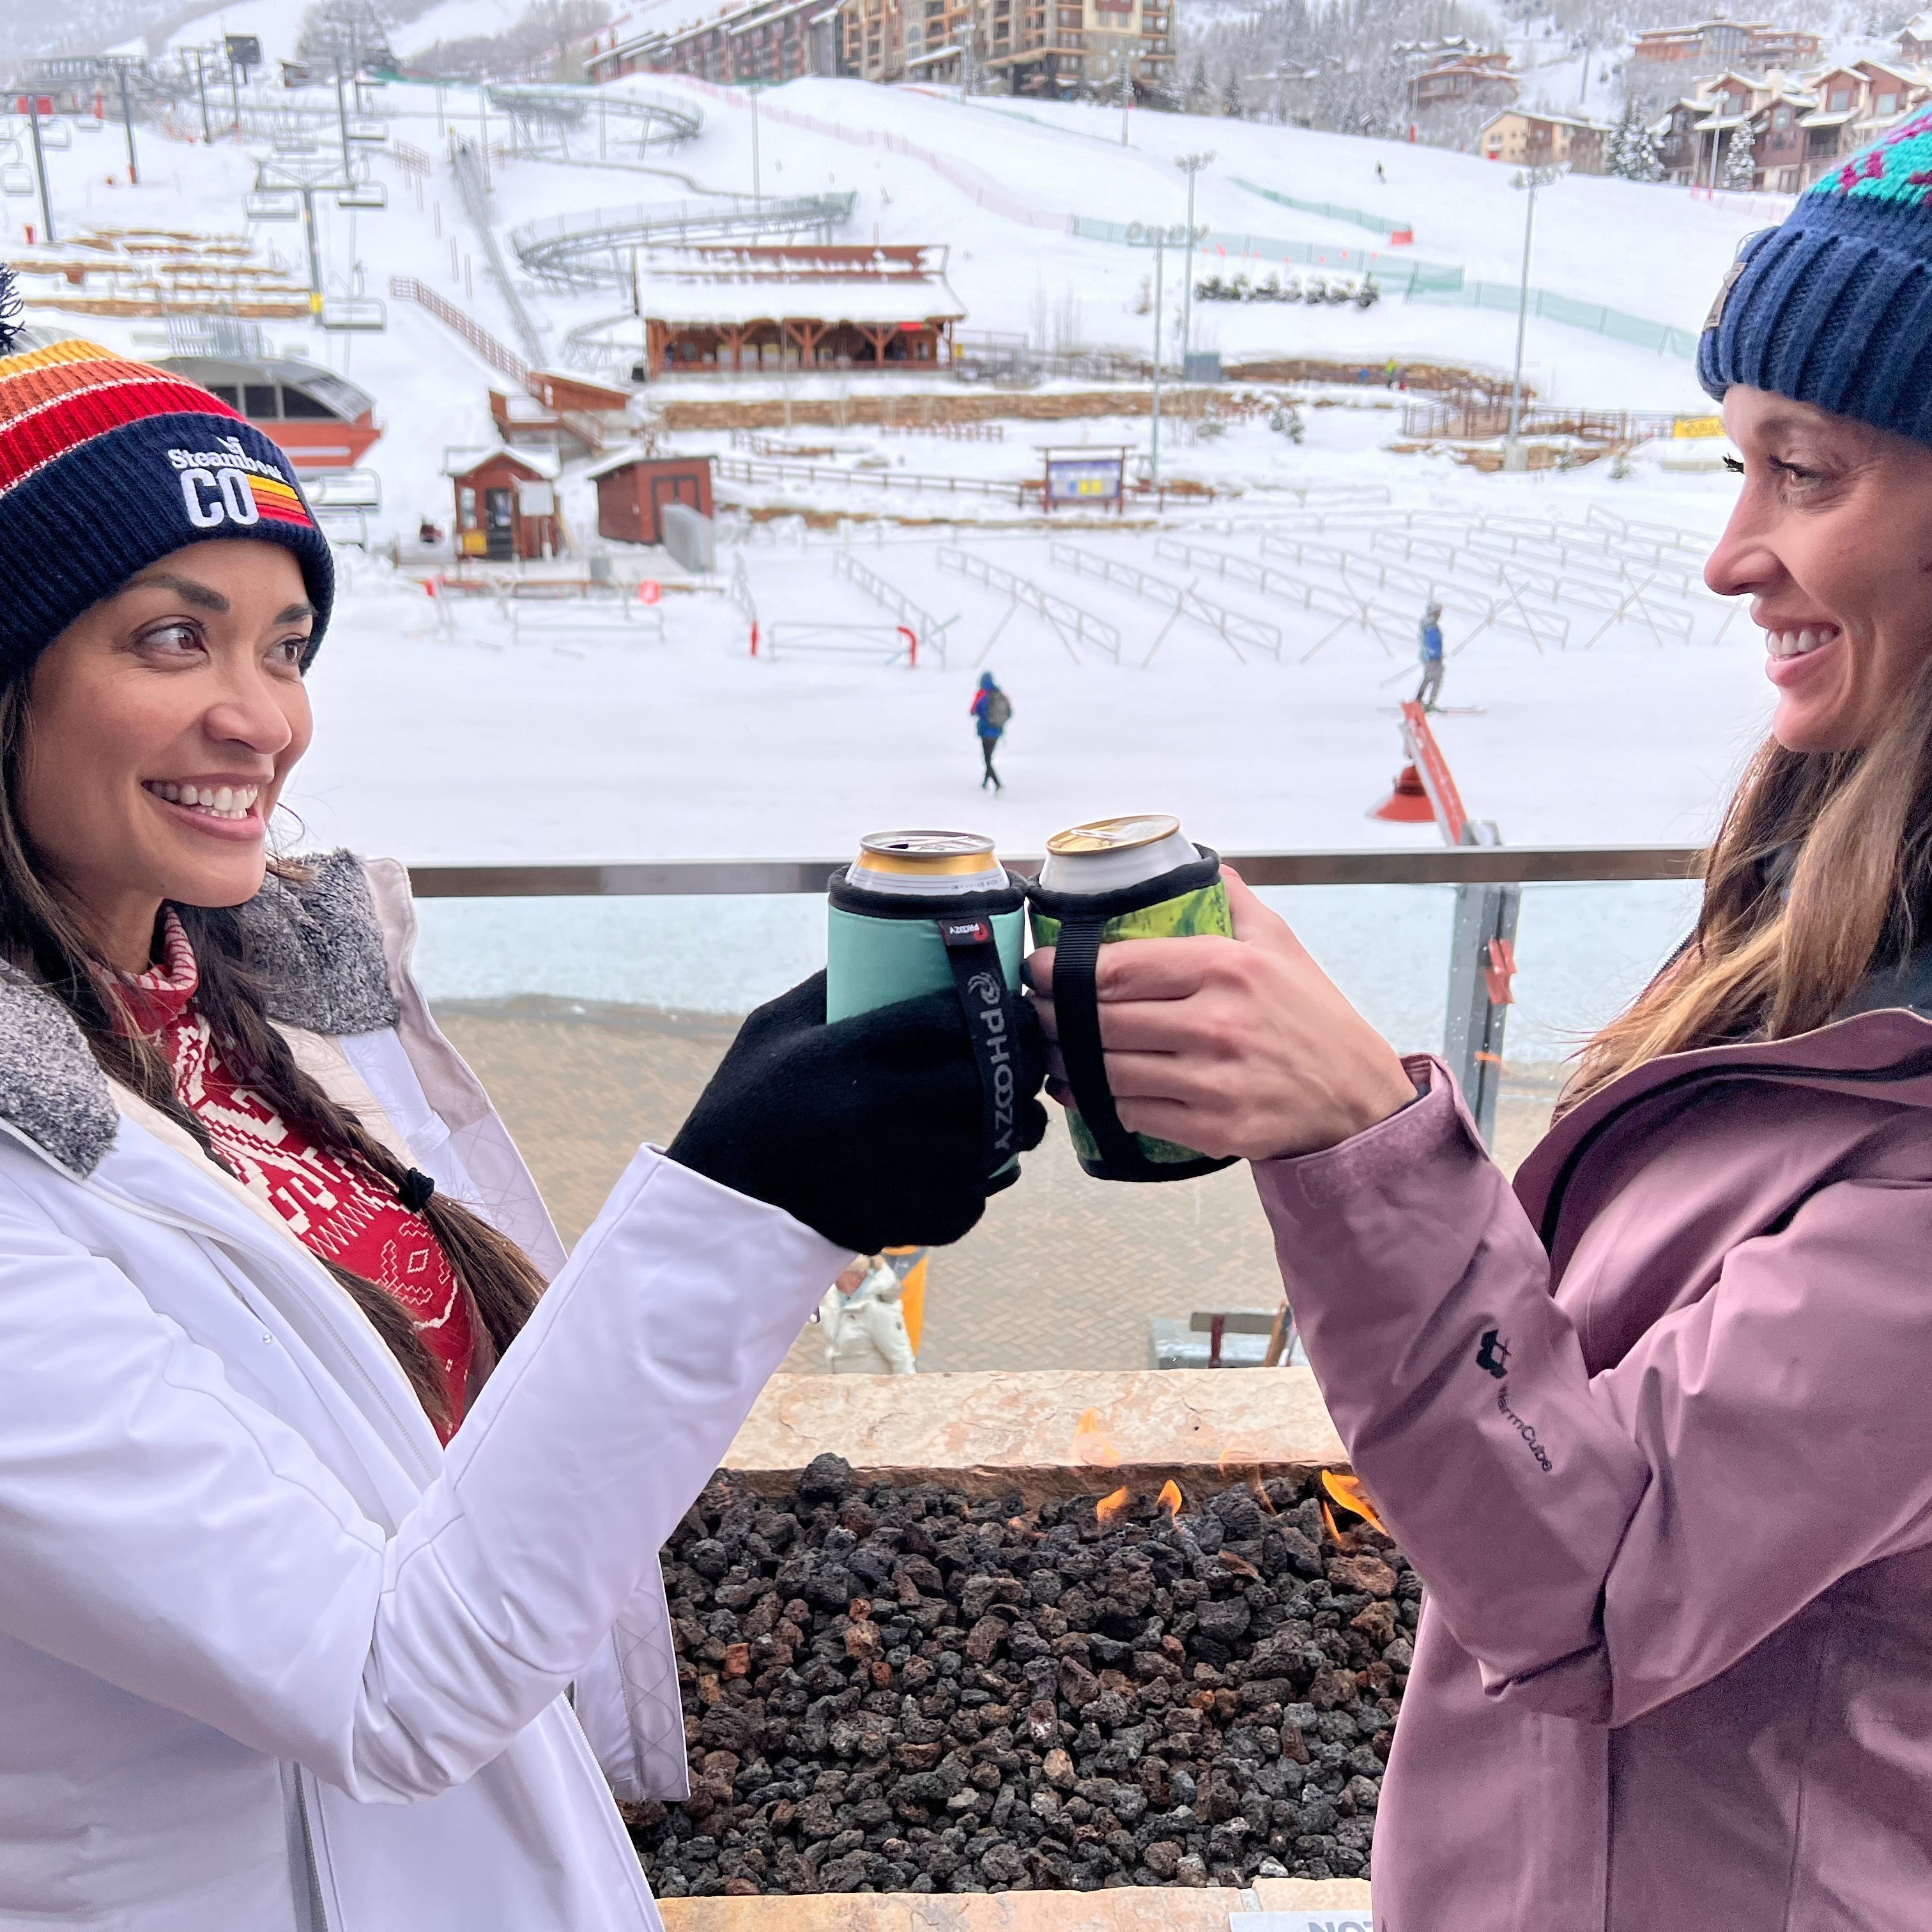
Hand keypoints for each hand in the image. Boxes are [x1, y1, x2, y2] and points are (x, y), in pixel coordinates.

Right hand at [668, 970, 1047, 1251]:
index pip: (950, 1020)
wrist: (720, 1197)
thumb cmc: (746, 1101)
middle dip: (1020, 1066)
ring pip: (986, 1145)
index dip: (996, 1011)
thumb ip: (832, 986)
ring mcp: (889, 1167)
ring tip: (1022, 1117)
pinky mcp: (894, 1216)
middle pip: (983, 1080)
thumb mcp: (774, 1026)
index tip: (1013, 1008)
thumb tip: (886, 946)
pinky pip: (966, 1205)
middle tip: (1029, 1058)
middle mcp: (876, 1107)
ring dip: (1014, 1129)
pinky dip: (982, 1189)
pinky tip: (980, 1171)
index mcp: (850, 1052)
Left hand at [1024, 870, 1416, 1162]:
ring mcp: (1212, 1080)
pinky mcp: (1210, 1127)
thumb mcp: (1282, 945)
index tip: (1038, 968)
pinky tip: (1079, 1091)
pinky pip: (1131, 1112)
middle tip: (1037, 1010)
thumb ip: (1235, 901)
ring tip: (1050, 1050)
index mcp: (1225, 967)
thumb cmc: (1315, 1020)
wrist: (1358, 1101)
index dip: (1062, 970)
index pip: (1117, 968)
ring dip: (1065, 1063)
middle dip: (1054, 1016)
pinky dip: (1096, 1103)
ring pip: (1107, 1070)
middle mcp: (1215, 1023)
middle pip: (1101, 1020)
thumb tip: (1201, 866)